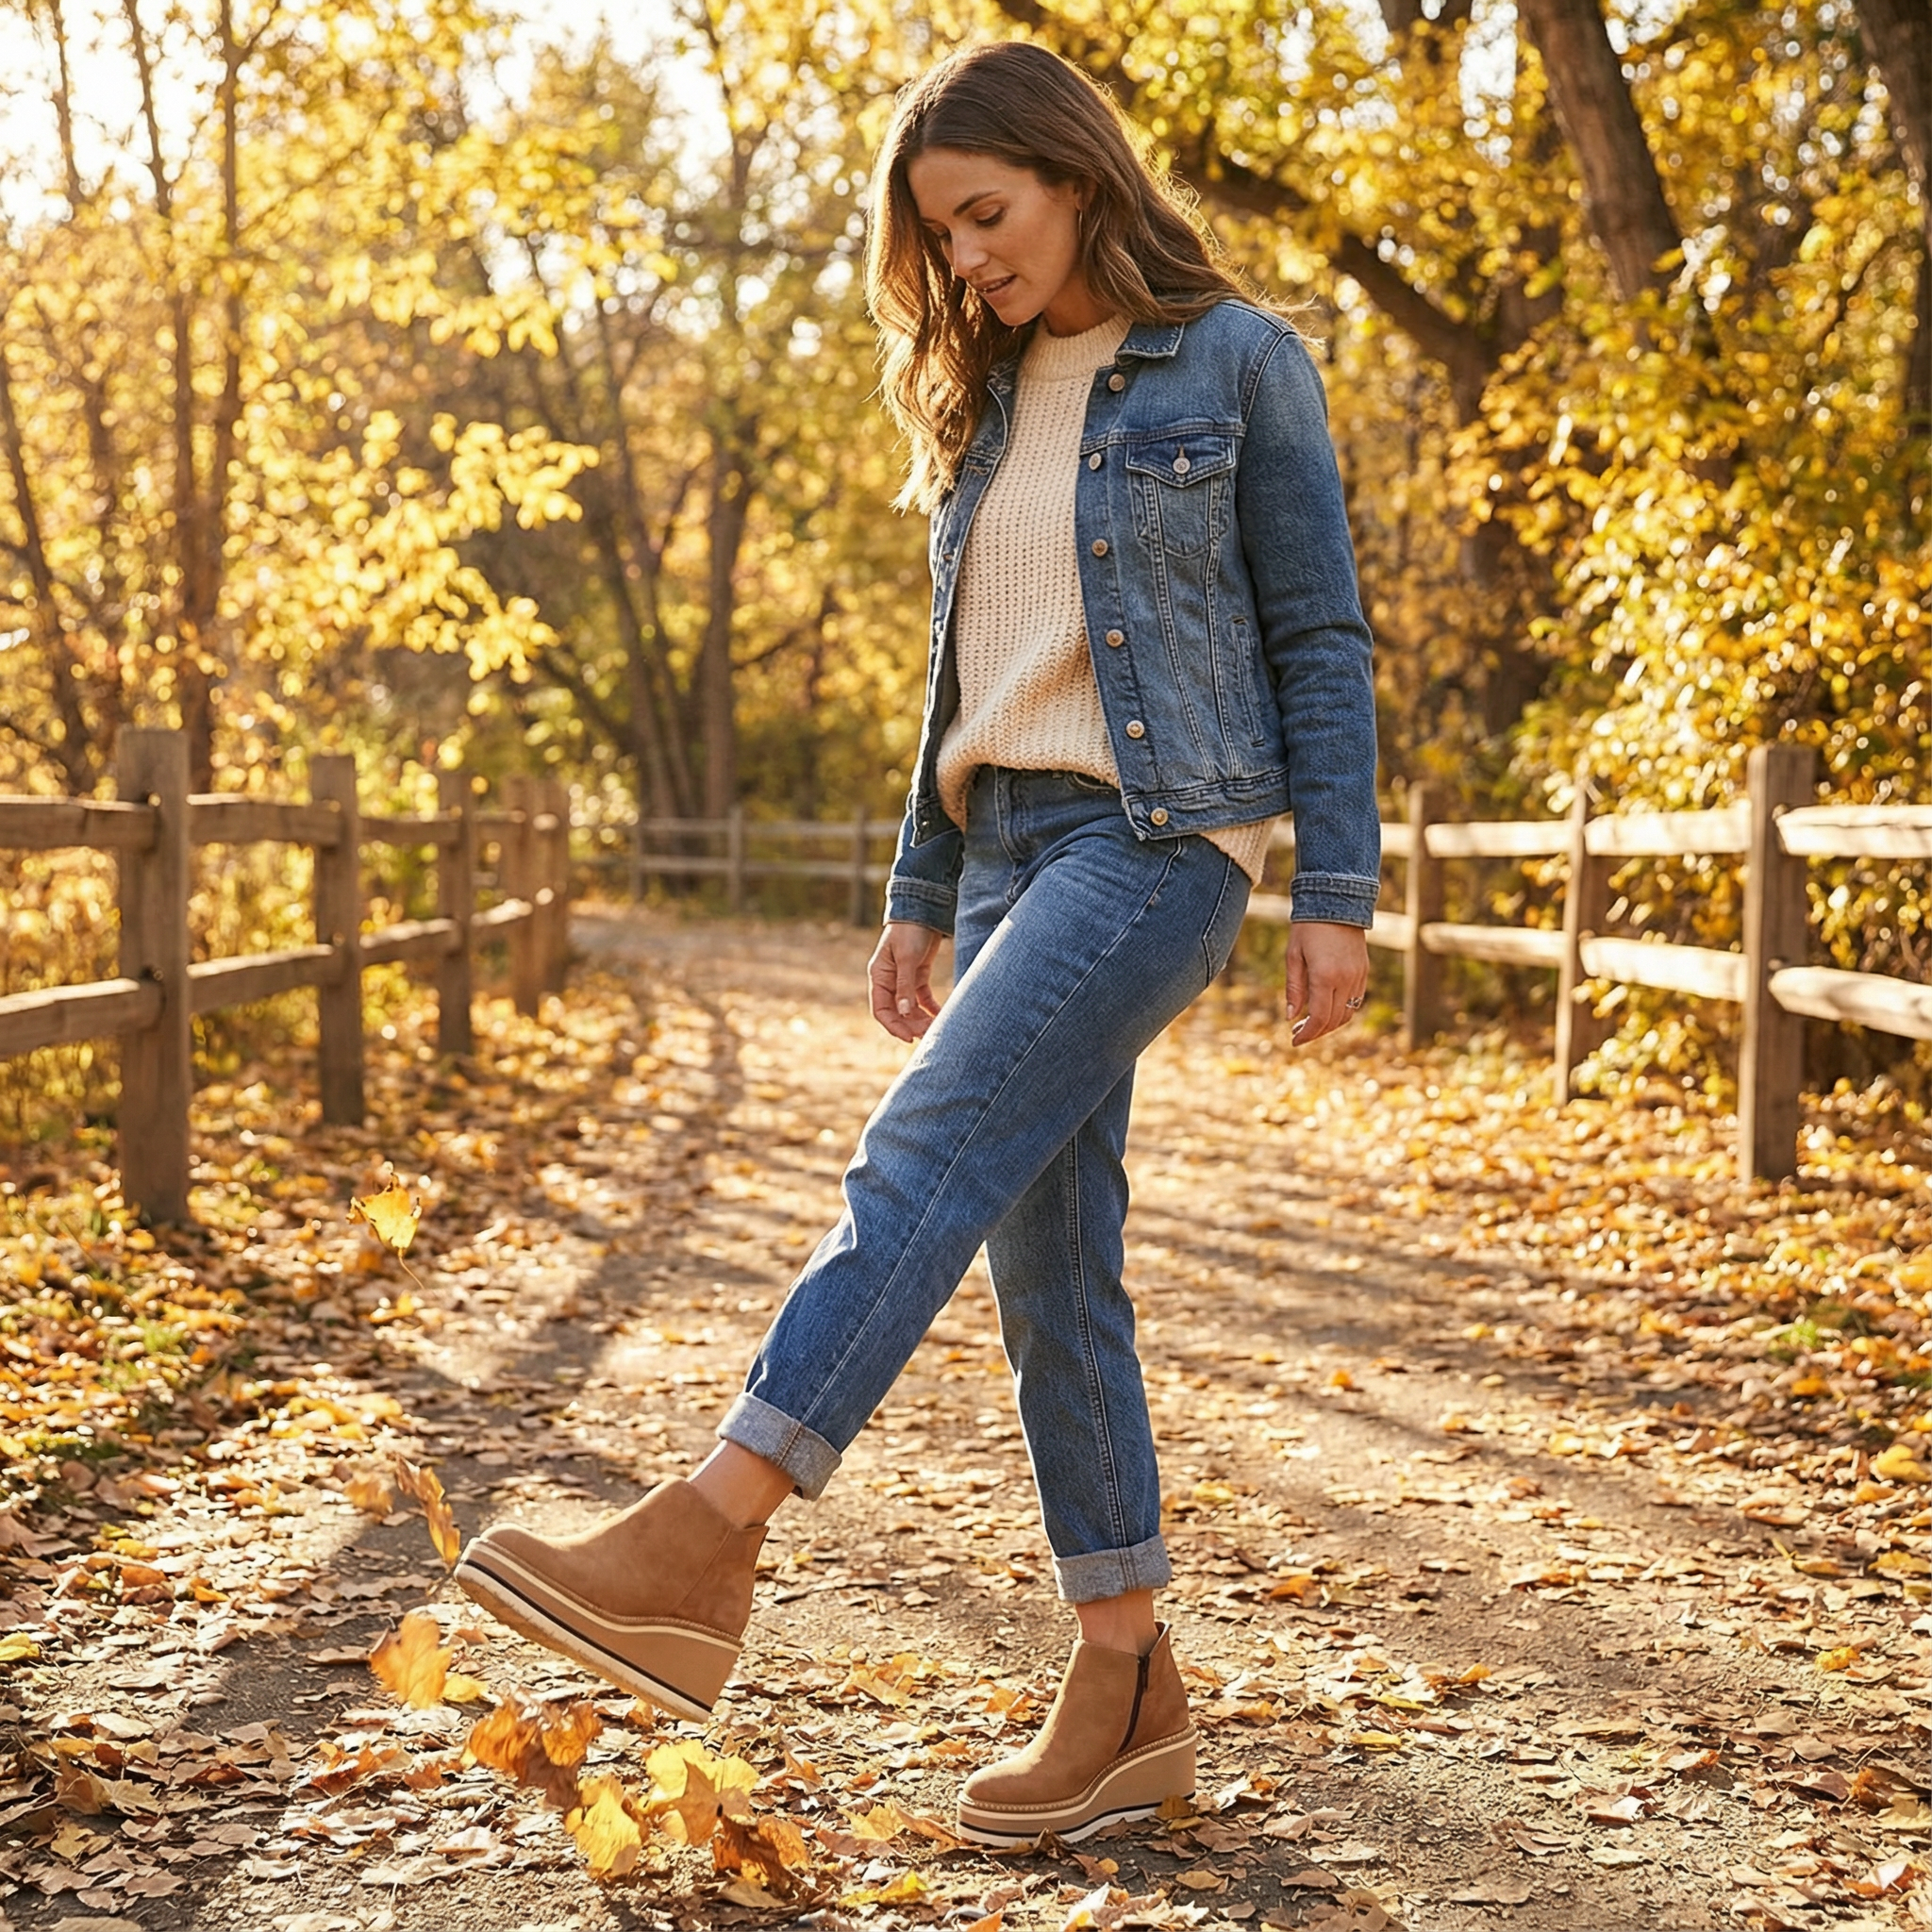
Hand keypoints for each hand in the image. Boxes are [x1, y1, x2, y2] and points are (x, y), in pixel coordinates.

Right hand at [868, 922, 945, 1040]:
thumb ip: (905, 986)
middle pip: (897, 1012)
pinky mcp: (919, 974)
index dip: (893, 1026)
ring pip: (910, 1008)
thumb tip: (904, 1013)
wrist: (924, 908)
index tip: (909, 1038)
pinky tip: (941, 1016)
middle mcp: (889, 980)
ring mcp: (904, 978)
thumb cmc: (909, 930)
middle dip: (911, 1025)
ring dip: (922, 1020)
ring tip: (937, 1028)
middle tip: (929, 1034)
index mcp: (879, 976)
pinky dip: (931, 1009)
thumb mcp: (907, 958)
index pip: (881, 1009)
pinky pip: (922, 998)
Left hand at [1284, 920, 1367, 1045]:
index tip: (1294, 1041)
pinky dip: (1341, 1012)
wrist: (1336, 903)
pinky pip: (1355, 1001)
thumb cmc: (1308, 928)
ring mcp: (1358, 976)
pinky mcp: (1364, 971)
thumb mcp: (1293, 956)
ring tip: (1310, 1025)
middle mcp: (1345, 979)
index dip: (1307, 1034)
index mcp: (1325, 976)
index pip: (1319, 1018)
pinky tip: (1326, 1010)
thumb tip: (1290, 1017)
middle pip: (1334, 1020)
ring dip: (1330, 1025)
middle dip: (1316, 1032)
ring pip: (1347, 1014)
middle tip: (1298, 1034)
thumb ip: (1294, 988)